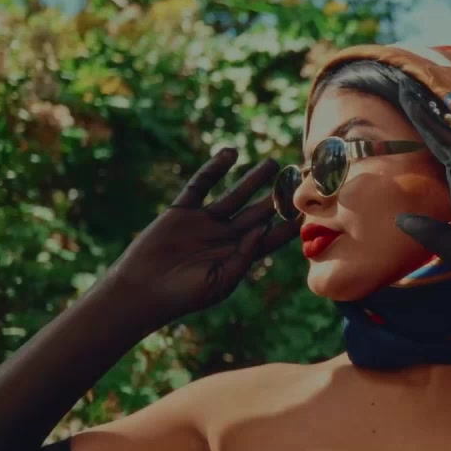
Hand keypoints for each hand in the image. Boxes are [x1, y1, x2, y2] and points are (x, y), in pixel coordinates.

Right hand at [106, 148, 299, 325]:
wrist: (142, 291)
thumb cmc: (184, 295)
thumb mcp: (221, 281)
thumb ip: (244, 256)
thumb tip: (264, 229)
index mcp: (239, 256)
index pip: (271, 237)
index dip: (288, 223)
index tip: (308, 209)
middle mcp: (226, 236)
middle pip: (258, 212)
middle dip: (277, 196)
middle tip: (298, 178)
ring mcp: (205, 222)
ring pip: (235, 195)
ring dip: (254, 179)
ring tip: (273, 163)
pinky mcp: (182, 211)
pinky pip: (201, 186)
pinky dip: (214, 169)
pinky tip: (230, 154)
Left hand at [393, 79, 450, 311]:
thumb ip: (432, 234)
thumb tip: (400, 220)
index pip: (436, 163)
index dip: (418, 143)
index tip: (395, 127)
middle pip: (438, 142)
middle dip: (419, 118)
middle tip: (397, 88)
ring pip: (443, 137)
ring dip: (422, 113)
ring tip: (400, 87)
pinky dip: (432, 124)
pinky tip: (413, 104)